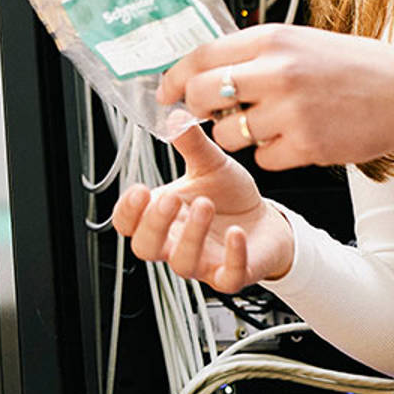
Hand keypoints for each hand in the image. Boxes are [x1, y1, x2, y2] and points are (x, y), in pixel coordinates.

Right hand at [111, 123, 294, 290]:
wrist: (267, 221)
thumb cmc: (230, 197)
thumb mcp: (210, 164)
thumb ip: (191, 144)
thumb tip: (175, 117)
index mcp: (164, 216)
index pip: (127, 223)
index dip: (128, 211)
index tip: (140, 190)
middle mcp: (176, 242)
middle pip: (145, 248)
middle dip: (154, 224)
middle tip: (172, 198)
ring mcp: (202, 262)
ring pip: (182, 263)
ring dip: (191, 236)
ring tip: (207, 205)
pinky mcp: (231, 274)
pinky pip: (225, 276)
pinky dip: (230, 256)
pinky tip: (236, 233)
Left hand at [158, 24, 393, 169]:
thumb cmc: (353, 67)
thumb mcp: (298, 42)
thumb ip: (253, 54)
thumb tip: (204, 70)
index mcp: (271, 39)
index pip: (201, 56)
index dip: (174, 77)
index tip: (165, 92)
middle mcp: (275, 71)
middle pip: (204, 95)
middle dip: (199, 109)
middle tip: (211, 113)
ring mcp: (289, 110)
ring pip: (230, 134)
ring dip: (240, 135)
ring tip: (270, 124)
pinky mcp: (304, 144)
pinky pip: (264, 158)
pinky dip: (274, 155)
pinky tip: (296, 138)